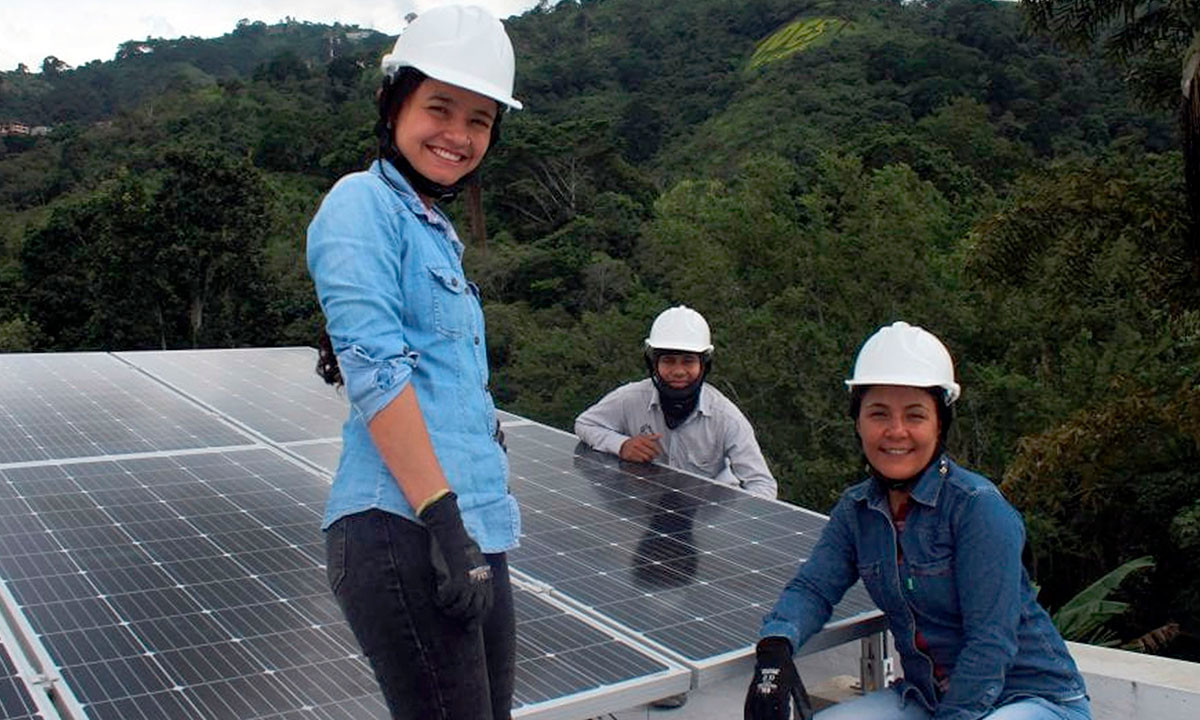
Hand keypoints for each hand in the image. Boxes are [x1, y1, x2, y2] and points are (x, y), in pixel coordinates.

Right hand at [418, 492, 493, 624]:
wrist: (452, 532)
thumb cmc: (460, 543)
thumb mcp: (473, 558)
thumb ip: (475, 572)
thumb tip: (473, 582)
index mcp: (485, 577)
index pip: (487, 605)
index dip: (478, 618)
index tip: (469, 626)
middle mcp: (480, 582)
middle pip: (474, 611)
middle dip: (463, 618)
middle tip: (452, 617)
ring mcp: (469, 582)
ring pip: (460, 608)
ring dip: (449, 610)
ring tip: (442, 605)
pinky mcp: (456, 580)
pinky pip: (448, 599)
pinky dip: (441, 601)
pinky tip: (436, 598)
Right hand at [619, 433, 661, 462]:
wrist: (623, 445)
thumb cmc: (634, 441)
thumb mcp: (642, 437)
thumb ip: (652, 437)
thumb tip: (660, 435)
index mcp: (641, 439)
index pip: (652, 445)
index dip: (657, 450)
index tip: (659, 452)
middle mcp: (637, 444)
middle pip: (650, 452)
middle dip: (654, 456)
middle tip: (655, 457)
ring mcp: (633, 450)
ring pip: (645, 457)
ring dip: (649, 459)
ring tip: (650, 458)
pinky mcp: (630, 456)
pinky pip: (640, 460)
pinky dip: (643, 460)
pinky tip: (643, 459)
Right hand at [744, 637, 812, 719]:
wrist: (772, 654)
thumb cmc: (787, 671)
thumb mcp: (797, 685)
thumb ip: (803, 703)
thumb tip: (809, 718)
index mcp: (781, 691)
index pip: (781, 714)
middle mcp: (768, 692)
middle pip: (768, 716)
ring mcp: (758, 691)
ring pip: (757, 714)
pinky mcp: (751, 690)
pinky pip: (748, 707)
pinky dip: (749, 717)